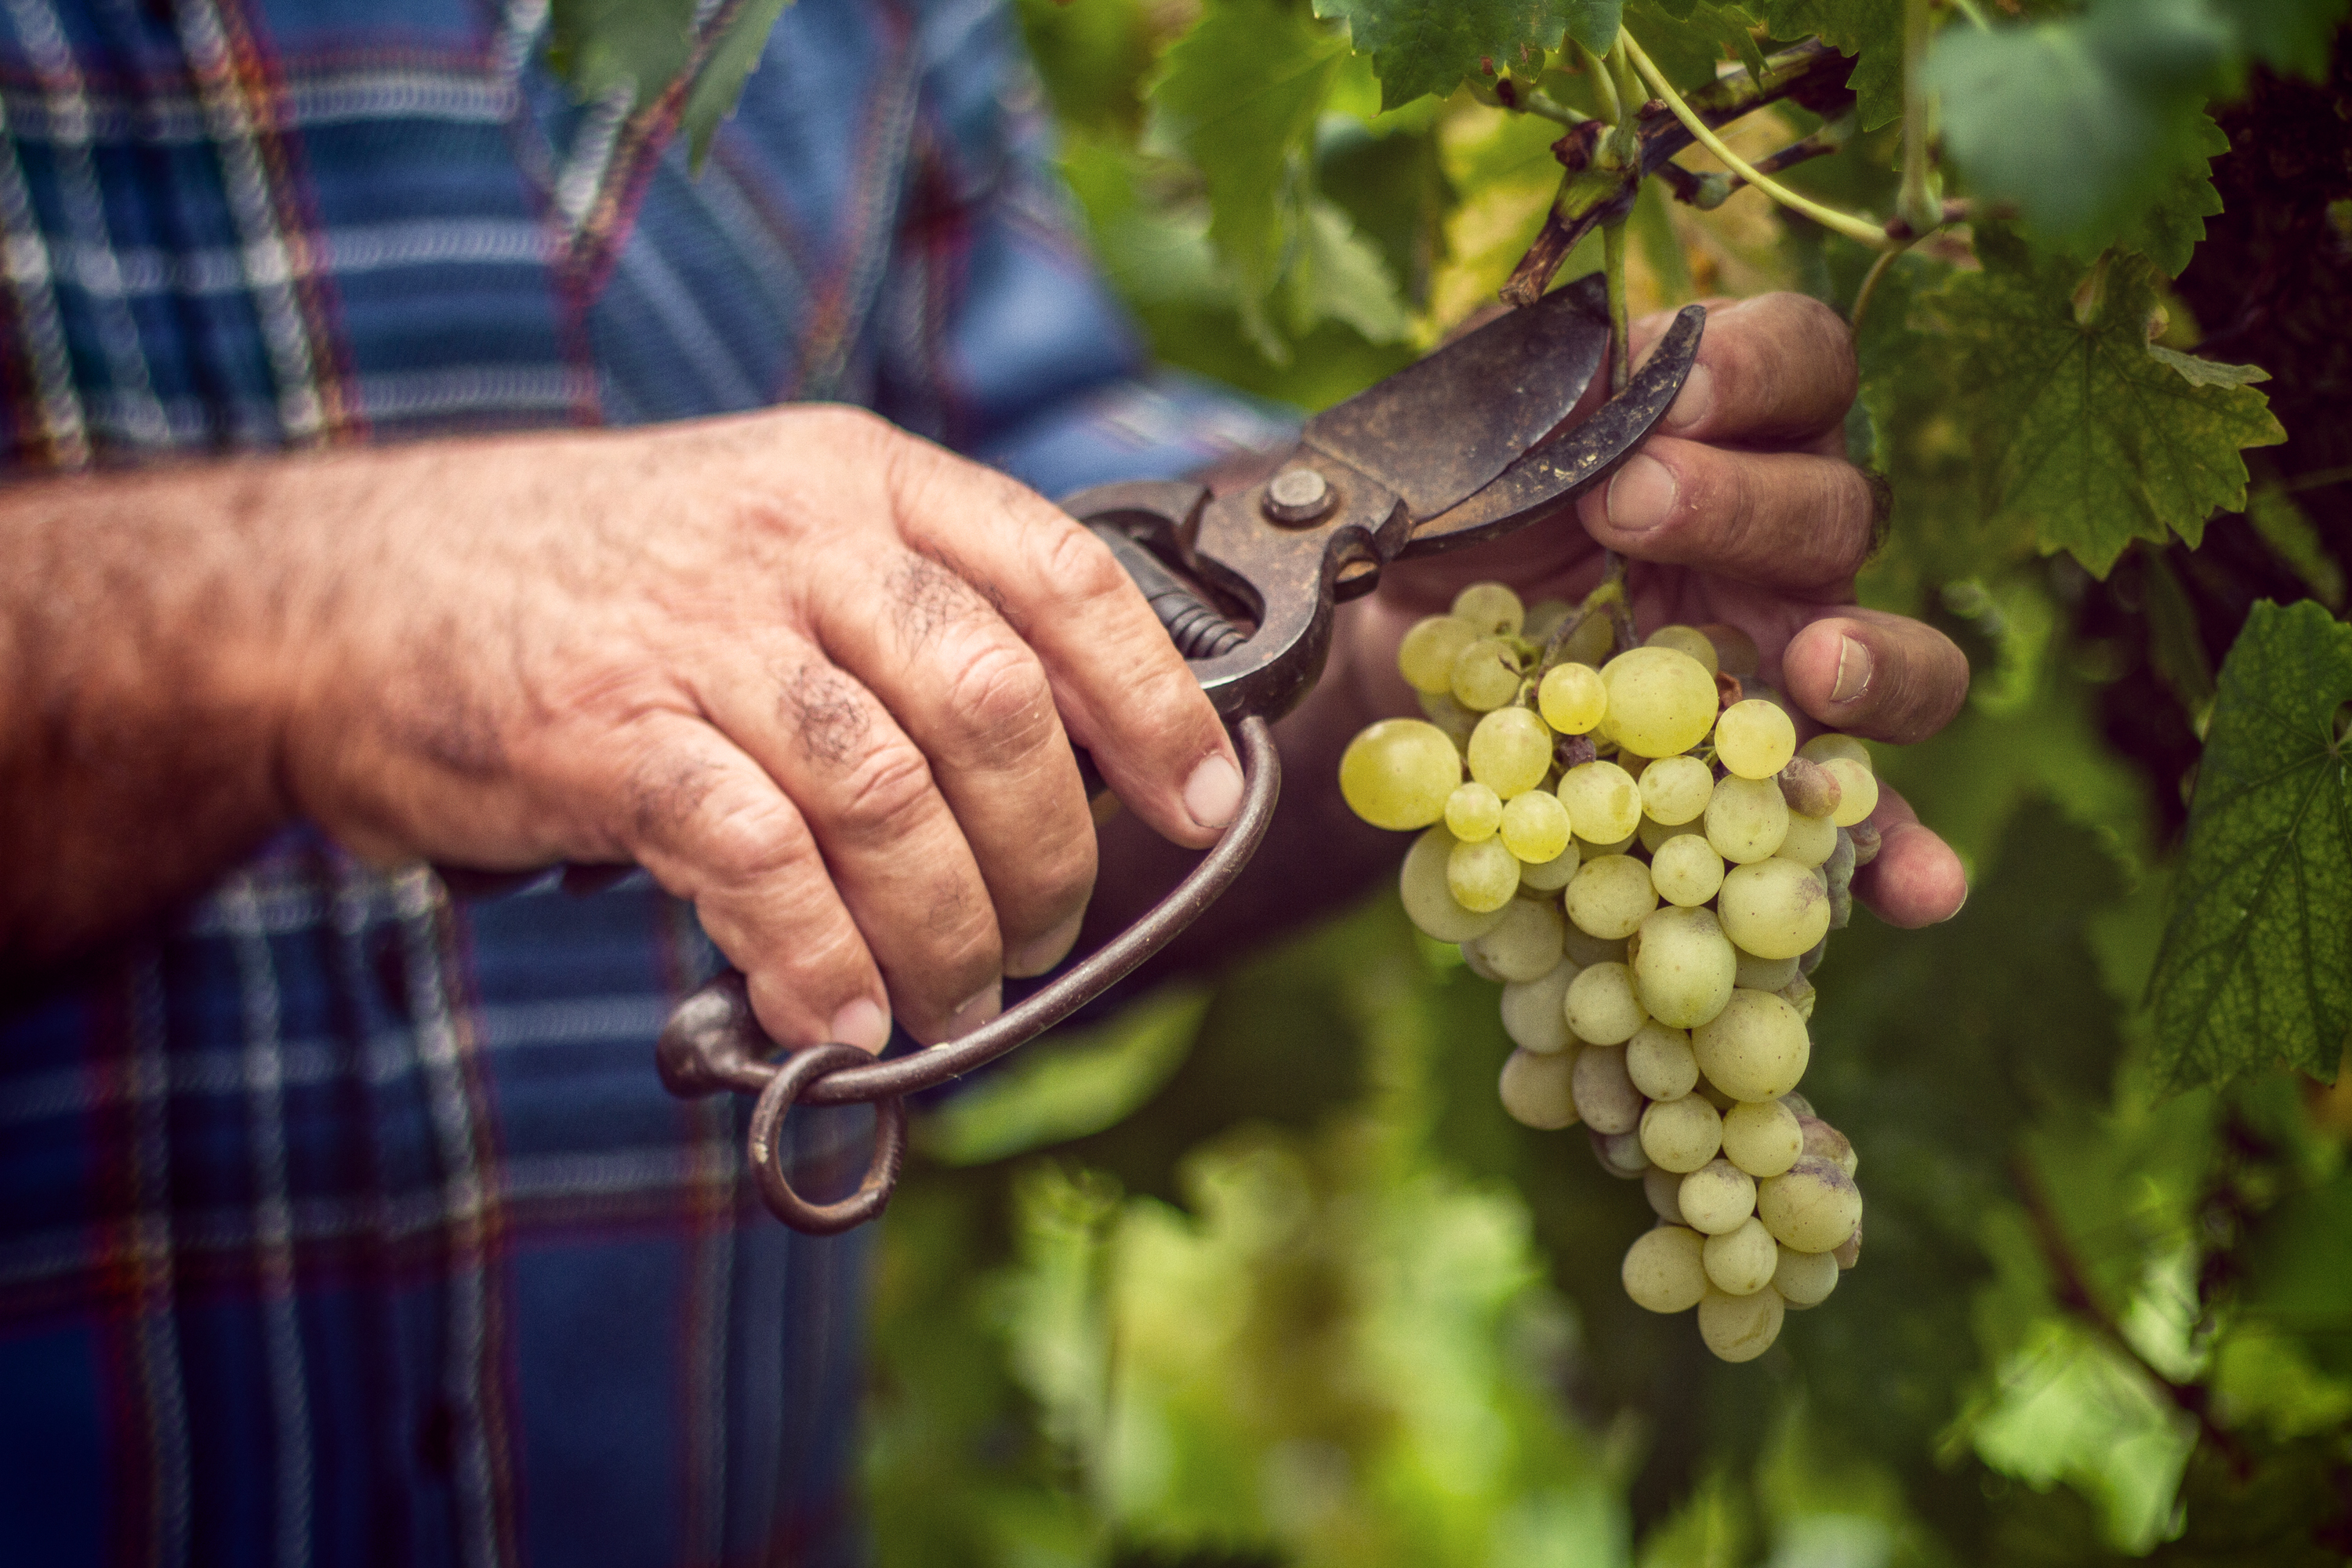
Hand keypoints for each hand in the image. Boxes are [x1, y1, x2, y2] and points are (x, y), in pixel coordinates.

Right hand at [274, 407, 1242, 1046]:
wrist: (351, 589)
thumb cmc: (593, 585)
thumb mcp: (768, 540)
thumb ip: (900, 629)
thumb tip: (1053, 777)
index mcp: (861, 481)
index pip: (1061, 578)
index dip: (1154, 703)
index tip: (1200, 802)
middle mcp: (797, 540)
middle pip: (996, 710)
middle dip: (1051, 856)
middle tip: (1043, 938)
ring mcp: (699, 633)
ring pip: (893, 800)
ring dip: (949, 932)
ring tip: (951, 998)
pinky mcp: (606, 734)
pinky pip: (762, 863)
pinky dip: (823, 959)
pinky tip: (841, 1018)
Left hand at [1340, 292, 1969, 925]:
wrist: (1399, 648)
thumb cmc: (1457, 515)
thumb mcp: (1472, 438)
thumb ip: (1533, 393)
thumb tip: (1599, 369)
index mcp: (1730, 427)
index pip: (1800, 360)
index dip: (1755, 366)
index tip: (1669, 391)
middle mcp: (1787, 539)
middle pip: (1833, 509)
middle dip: (1740, 505)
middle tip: (1632, 509)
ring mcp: (1796, 664)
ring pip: (1899, 659)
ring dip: (1874, 663)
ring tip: (1815, 668)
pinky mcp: (1770, 778)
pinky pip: (1861, 820)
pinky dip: (1901, 854)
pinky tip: (1927, 890)